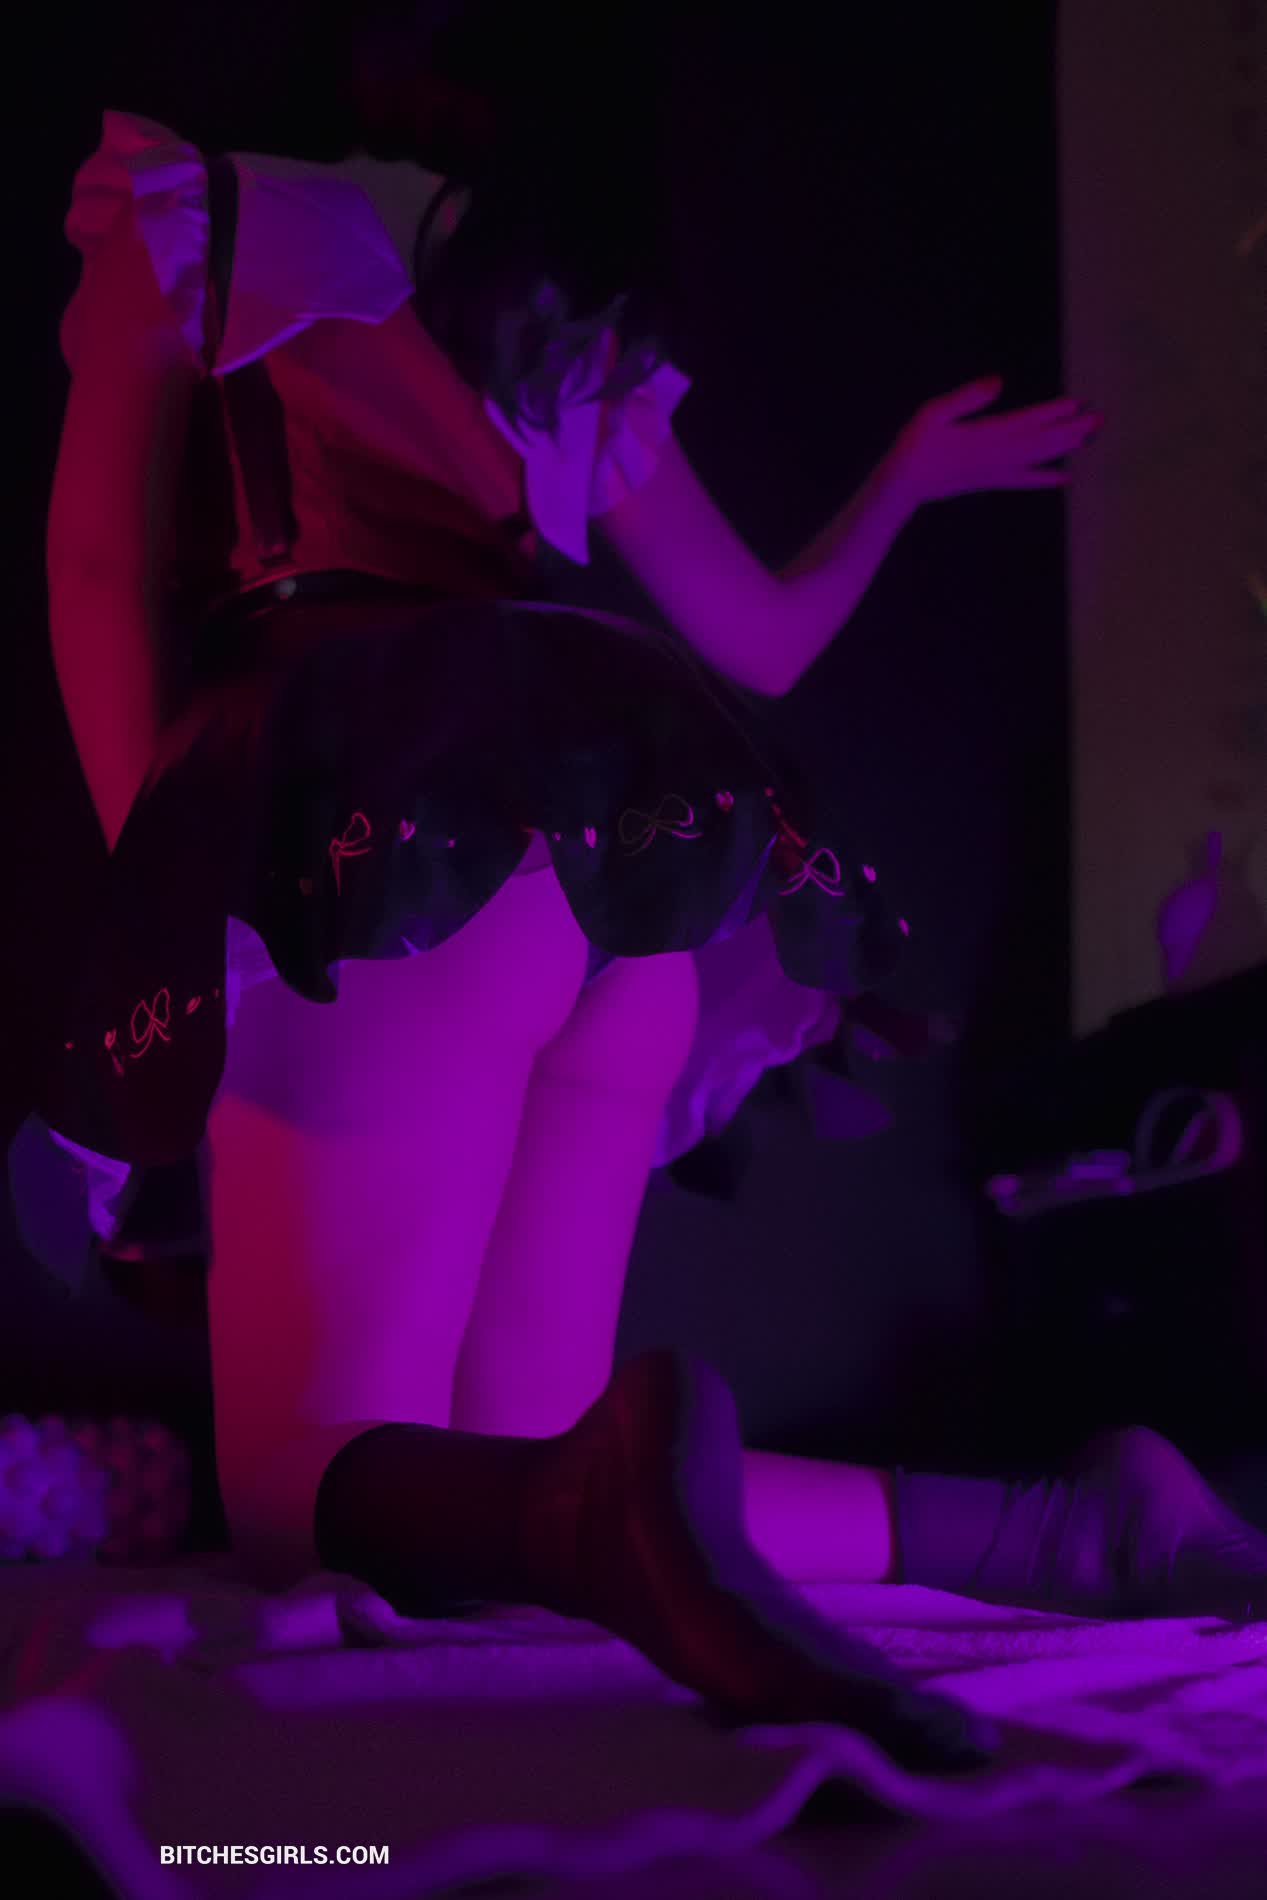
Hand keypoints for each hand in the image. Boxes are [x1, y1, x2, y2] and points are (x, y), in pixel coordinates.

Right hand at [888, 376, 1103, 505]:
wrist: (902, 486)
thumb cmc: (914, 445)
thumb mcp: (932, 414)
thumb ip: (965, 399)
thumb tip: (997, 381)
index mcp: (981, 437)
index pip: (1024, 423)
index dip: (1051, 414)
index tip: (1076, 404)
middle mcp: (994, 457)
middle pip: (1039, 442)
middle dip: (1070, 430)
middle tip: (1099, 419)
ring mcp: (994, 471)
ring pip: (1036, 459)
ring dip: (1064, 448)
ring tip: (1089, 437)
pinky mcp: (989, 481)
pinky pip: (1023, 480)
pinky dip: (1045, 478)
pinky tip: (1066, 478)